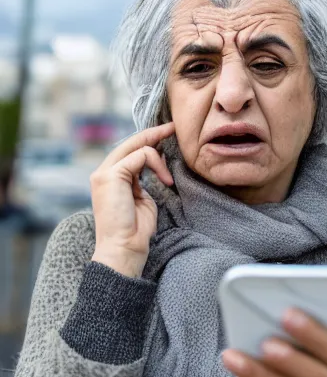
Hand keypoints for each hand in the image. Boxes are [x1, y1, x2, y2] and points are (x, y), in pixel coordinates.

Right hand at [90, 123, 174, 277]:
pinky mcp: (110, 175)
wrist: (124, 248)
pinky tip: (165, 181)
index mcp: (110, 178)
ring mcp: (104, 173)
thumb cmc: (135, 230)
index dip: (148, 140)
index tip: (168, 134)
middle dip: (154, 133)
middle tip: (173, 128)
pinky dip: (157, 165)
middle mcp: (103, 173)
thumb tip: (157, 160)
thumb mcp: (143, 199)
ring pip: (137, 147)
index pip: (129, 150)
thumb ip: (144, 180)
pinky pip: (141, 156)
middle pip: (131, 142)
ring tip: (168, 180)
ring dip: (159, 159)